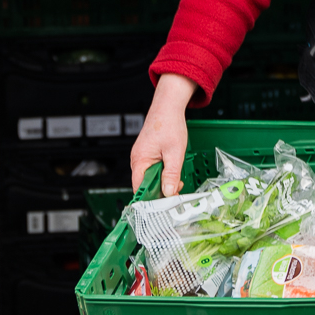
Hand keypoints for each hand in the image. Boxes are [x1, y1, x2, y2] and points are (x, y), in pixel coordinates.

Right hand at [131, 74, 196, 195]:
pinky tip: (173, 171)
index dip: (150, 199)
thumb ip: (171, 175)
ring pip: (151, 179)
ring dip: (164, 182)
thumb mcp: (175, 153)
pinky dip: (163, 174)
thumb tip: (169, 193)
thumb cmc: (169, 124)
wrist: (168, 107)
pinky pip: (153, 171)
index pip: (139, 188)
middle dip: (161, 190)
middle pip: (145, 185)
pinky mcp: (148, 155)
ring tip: (177, 180)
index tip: (163, 207)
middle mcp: (137, 160)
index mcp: (139, 160)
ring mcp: (142, 158)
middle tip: (177, 191)